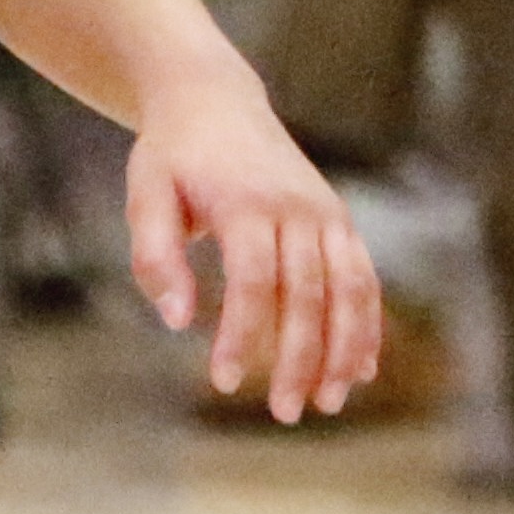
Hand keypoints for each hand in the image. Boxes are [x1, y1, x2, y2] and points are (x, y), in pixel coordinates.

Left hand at [123, 76, 383, 416]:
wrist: (215, 99)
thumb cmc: (173, 156)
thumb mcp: (146, 195)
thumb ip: (156, 258)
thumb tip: (179, 321)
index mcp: (247, 201)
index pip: (254, 280)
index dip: (243, 335)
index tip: (225, 383)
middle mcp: (297, 207)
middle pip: (308, 292)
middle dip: (300, 357)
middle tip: (284, 413)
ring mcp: (326, 212)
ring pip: (350, 288)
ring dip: (345, 348)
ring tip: (330, 402)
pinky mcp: (338, 219)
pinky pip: (363, 276)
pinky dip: (367, 323)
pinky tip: (362, 368)